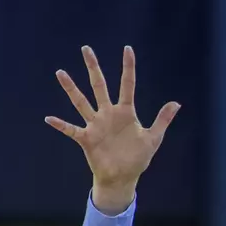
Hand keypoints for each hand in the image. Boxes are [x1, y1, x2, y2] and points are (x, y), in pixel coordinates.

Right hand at [46, 45, 179, 215]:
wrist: (123, 177)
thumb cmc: (137, 157)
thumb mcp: (153, 138)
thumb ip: (162, 120)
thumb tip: (176, 103)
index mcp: (125, 112)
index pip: (127, 85)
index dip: (128, 67)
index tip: (127, 49)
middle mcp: (108, 114)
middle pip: (99, 86)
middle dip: (93, 68)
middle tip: (86, 49)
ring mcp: (96, 125)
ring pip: (81, 102)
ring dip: (71, 89)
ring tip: (61, 73)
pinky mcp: (87, 139)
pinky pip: (71, 129)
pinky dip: (60, 124)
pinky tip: (49, 118)